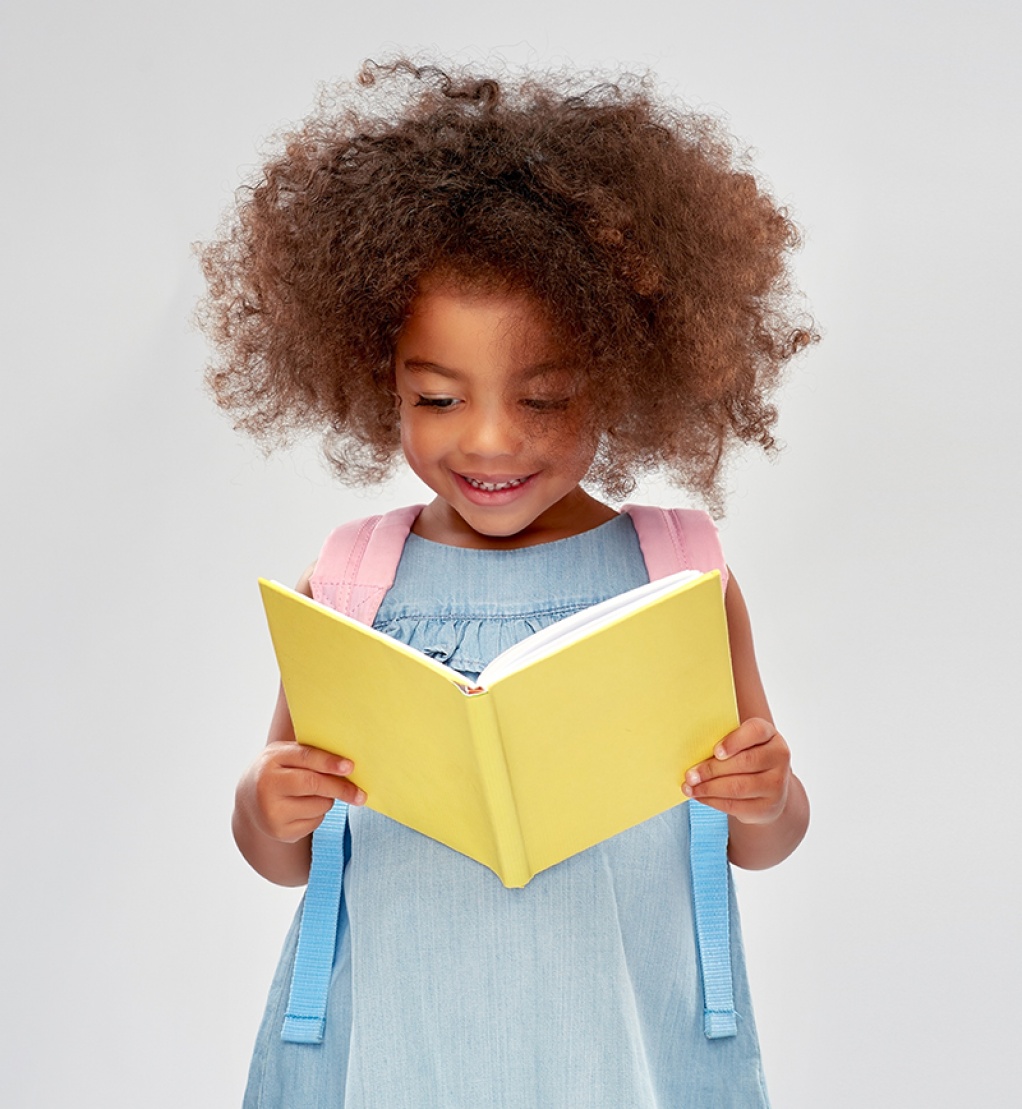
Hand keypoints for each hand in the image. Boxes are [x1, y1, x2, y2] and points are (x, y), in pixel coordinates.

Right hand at [238, 740, 366, 844]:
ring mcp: (273, 813)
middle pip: (314, 785)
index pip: (305, 758)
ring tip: (313, 793)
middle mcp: (267, 788)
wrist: (249, 799)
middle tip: (360, 793)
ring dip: (327, 799)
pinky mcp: (281, 832)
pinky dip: (318, 814)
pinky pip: (316, 822)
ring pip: (319, 805)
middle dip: (341, 788)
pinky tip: (303, 807)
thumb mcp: (285, 754)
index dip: (330, 763)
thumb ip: (309, 754)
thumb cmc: (276, 770)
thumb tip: (347, 765)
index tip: (350, 767)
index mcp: (271, 761)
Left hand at [682, 717, 789, 825]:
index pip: (756, 731)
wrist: (768, 789)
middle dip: (712, 769)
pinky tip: (700, 797)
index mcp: (770, 736)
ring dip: (709, 788)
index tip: (715, 751)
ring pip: (738, 787)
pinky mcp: (767, 807)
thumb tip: (693, 749)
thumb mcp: (741, 744)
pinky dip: (713, 801)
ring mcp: (776, 784)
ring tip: (689, 788)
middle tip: (690, 775)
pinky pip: (736, 805)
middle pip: (744, 762)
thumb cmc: (746, 758)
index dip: (735, 740)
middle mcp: (779, 758)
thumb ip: (724, 741)